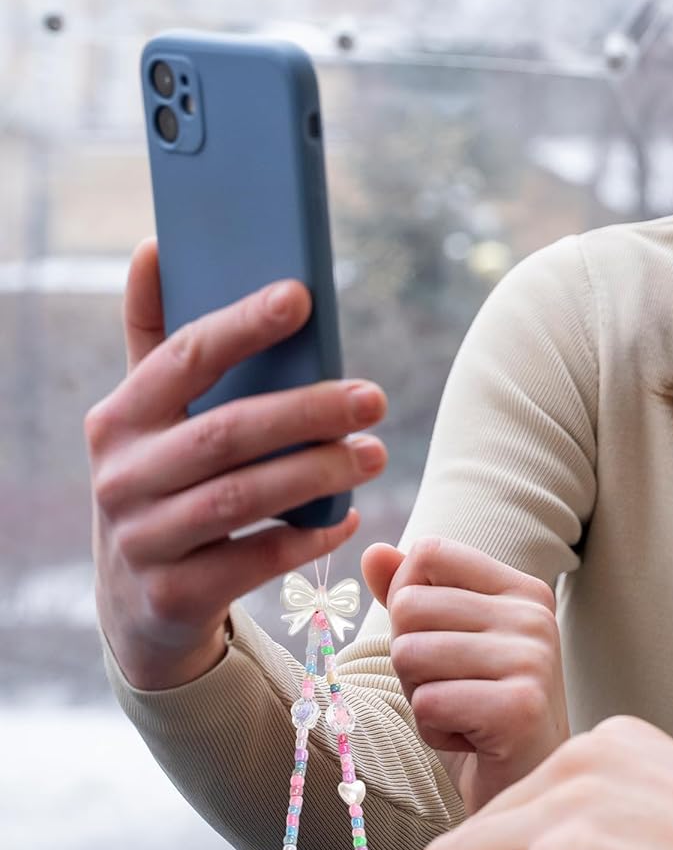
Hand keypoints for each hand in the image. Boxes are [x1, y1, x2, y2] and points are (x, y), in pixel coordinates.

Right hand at [87, 237, 389, 690]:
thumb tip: (155, 246)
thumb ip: (156, 338)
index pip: (183, 358)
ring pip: (245, 498)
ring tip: (374, 453)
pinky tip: (347, 516)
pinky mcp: (175, 595)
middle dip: (308, 410)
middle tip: (374, 396)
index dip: (242, 324)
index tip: (302, 296)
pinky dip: (308, 537)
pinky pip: (256, 560)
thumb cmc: (163, 482)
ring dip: (319, 472)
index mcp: (120, 418)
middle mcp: (122, 477)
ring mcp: (144, 540)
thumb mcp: (149, 418)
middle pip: (228, 432)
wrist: (138, 603)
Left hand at [362, 535, 569, 815]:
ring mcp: (532, 659)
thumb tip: (372, 550)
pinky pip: (426, 702)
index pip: (430, 553)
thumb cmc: (479, 710)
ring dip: (420, 696)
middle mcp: (533, 615)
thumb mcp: (446, 642)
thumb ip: (412, 593)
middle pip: (410, 606)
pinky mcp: (520, 707)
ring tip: (461, 713)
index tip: (441, 642)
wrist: (524, 786)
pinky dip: (433, 730)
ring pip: (410, 654)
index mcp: (522, 589)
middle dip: (410, 658)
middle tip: (452, 689)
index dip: (407, 599)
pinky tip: (470, 739)